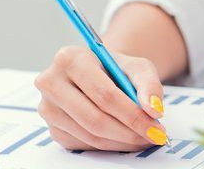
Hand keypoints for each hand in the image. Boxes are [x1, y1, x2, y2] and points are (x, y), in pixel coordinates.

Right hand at [34, 46, 167, 150]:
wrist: (97, 74)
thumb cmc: (116, 69)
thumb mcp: (137, 67)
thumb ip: (149, 85)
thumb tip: (153, 110)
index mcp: (70, 58)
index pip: (104, 94)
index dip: (132, 115)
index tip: (156, 127)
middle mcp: (51, 82)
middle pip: (95, 118)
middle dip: (129, 132)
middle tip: (153, 136)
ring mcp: (48, 108)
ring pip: (91, 135)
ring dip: (121, 142)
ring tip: (143, 137)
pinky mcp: (53, 129)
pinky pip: (85, 144)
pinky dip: (109, 145)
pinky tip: (124, 138)